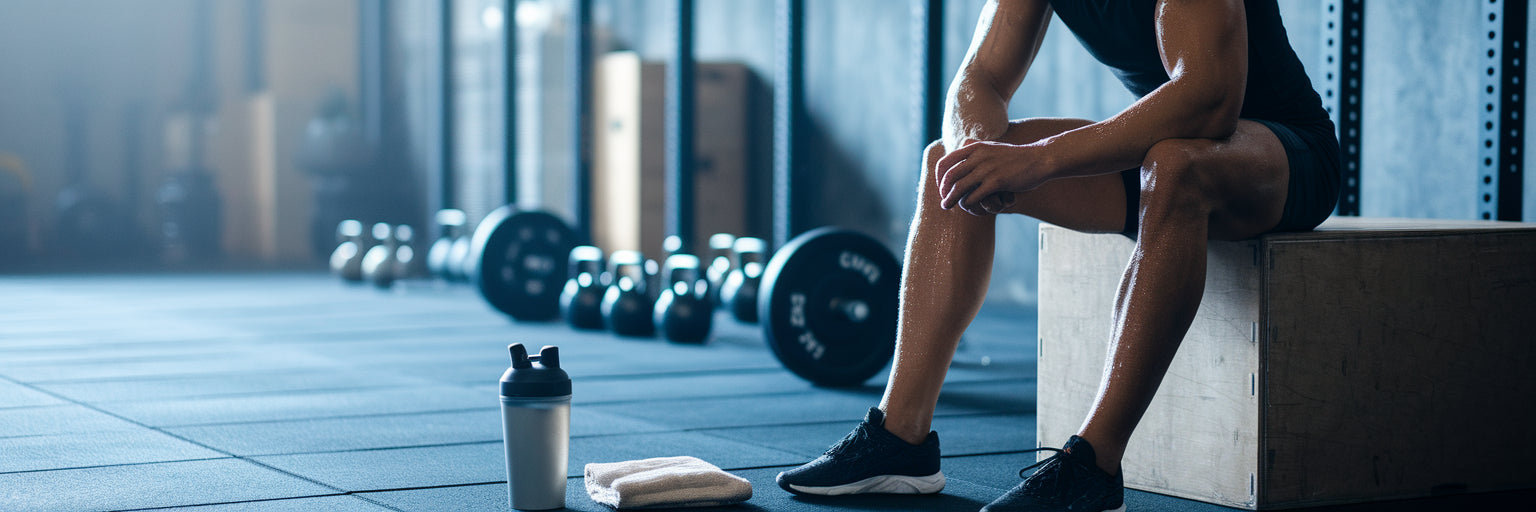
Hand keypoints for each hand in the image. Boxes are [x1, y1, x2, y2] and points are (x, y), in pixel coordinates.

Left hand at [935, 139, 1052, 215]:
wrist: (1039, 159)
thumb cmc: (1015, 157)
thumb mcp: (992, 147)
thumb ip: (976, 151)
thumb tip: (961, 149)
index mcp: (974, 147)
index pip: (945, 162)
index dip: (939, 177)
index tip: (941, 187)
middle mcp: (978, 156)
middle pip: (950, 177)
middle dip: (943, 191)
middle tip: (943, 200)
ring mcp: (987, 169)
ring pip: (959, 188)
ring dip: (950, 200)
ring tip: (946, 206)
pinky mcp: (997, 182)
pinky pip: (974, 196)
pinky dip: (968, 203)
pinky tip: (969, 207)